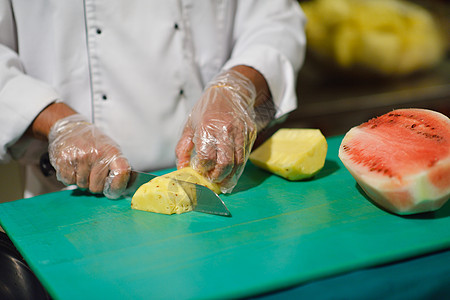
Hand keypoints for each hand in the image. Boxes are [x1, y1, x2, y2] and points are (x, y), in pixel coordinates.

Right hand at [48, 114, 129, 198]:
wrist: (71, 128)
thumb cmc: (94, 143)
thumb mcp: (111, 150)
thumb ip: (120, 168)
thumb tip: (130, 186)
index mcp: (112, 152)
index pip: (121, 173)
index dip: (118, 186)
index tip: (113, 189)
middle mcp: (97, 154)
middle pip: (97, 187)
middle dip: (95, 185)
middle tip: (92, 173)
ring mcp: (80, 156)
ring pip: (82, 186)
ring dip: (82, 181)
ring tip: (82, 167)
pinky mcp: (64, 159)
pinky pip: (68, 181)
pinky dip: (70, 178)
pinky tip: (73, 167)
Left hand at [176, 70, 257, 192]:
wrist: (229, 91)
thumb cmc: (206, 109)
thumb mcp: (190, 125)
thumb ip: (183, 147)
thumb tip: (182, 168)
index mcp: (207, 127)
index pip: (206, 156)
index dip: (202, 168)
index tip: (199, 170)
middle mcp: (226, 130)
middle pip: (225, 163)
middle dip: (218, 176)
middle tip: (211, 180)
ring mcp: (241, 132)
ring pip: (238, 163)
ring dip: (230, 176)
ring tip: (222, 182)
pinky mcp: (250, 134)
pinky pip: (245, 156)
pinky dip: (238, 168)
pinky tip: (231, 173)